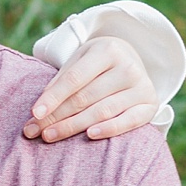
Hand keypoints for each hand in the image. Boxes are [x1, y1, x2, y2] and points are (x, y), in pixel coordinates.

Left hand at [23, 35, 157, 142]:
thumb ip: (60, 83)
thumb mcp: (79, 62)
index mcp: (107, 50)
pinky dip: (109, 129)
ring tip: (50, 136)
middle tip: (35, 131)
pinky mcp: (150, 104)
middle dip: (57, 116)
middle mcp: (128, 66)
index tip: (34, 114)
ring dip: (74, 126)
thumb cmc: (96, 65)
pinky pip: (129, 121)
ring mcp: (142, 86)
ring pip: (103, 111)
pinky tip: (90, 136)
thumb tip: (38, 113)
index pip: (74, 78)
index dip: (53, 97)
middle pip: (85, 97)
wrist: (131, 61)